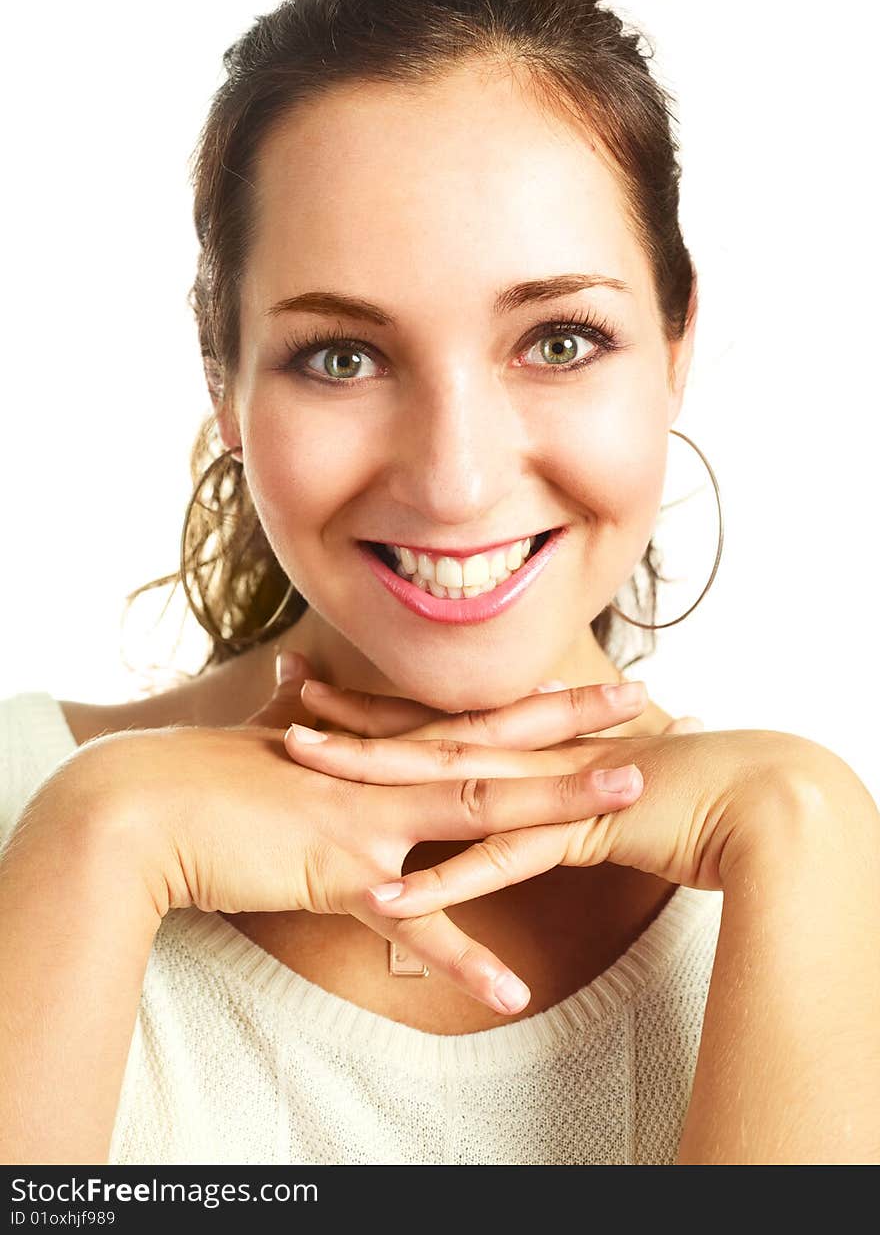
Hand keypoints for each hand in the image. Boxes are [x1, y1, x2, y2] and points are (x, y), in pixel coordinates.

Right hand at [56, 668, 656, 1016]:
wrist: (149, 804)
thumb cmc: (210, 774)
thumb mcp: (274, 741)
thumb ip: (305, 719)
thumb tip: (301, 687)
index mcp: (378, 752)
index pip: (472, 719)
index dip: (535, 703)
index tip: (592, 686)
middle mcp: (386, 776)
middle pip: (498, 747)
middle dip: (575, 728)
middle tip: (649, 706)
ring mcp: (371, 821)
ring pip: (480, 813)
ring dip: (556, 809)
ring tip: (626, 802)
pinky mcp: (341, 875)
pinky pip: (415, 927)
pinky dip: (462, 961)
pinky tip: (512, 991)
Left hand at [282, 685, 810, 963]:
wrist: (743, 791)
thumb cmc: (671, 782)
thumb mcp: (590, 771)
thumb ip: (544, 769)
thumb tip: (513, 768)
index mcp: (527, 737)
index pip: (436, 716)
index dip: (374, 702)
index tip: (317, 682)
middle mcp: (527, 751)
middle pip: (424, 734)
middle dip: (351, 720)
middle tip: (283, 699)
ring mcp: (546, 786)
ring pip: (447, 780)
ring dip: (373, 776)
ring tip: (304, 768)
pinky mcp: (575, 829)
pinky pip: (500, 861)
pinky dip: (445, 880)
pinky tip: (391, 897)